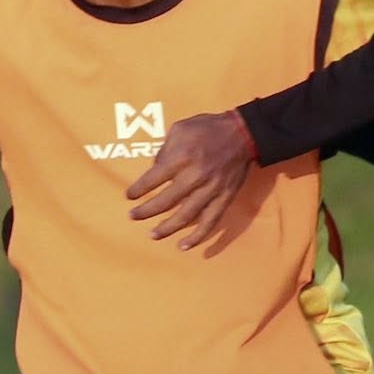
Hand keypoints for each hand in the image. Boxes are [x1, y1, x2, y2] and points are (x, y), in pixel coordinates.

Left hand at [126, 110, 256, 249]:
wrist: (243, 133)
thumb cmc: (208, 128)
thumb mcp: (180, 128)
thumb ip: (164, 150)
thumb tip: (154, 169)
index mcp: (182, 156)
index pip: (153, 178)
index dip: (139, 189)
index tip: (129, 196)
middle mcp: (196, 175)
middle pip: (166, 201)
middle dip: (146, 211)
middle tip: (133, 217)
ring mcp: (212, 189)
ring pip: (186, 216)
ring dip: (167, 228)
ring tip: (153, 235)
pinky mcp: (225, 198)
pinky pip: (210, 222)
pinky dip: (198, 236)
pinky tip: (184, 246)